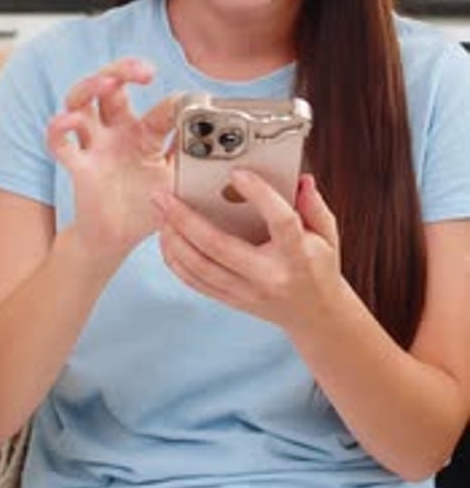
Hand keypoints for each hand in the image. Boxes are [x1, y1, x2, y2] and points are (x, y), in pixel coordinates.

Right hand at [47, 58, 177, 272]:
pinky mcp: (80, 166)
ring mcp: (96, 146)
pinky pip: (61, 144)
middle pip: (111, 86)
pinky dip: (59, 129)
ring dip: (90, 87)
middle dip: (123, 70)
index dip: (177, 102)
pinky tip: (68, 121)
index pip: (160, 107)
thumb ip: (190, 154)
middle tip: (144, 70)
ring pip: (81, 102)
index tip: (196, 103)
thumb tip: (214, 131)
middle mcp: (118, 132)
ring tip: (106, 83)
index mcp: (145, 133)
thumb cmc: (146, 206)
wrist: (118, 239)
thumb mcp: (176, 178)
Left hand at [154, 172, 341, 333]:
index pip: (279, 220)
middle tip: (164, 194)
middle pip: (219, 246)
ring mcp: (247, 293)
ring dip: (174, 238)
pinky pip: (196, 281)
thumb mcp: (327, 234)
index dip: (259, 194)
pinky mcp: (232, 301)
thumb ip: (313, 204)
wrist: (315, 316)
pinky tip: (166, 238)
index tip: (237, 172)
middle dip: (186, 219)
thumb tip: (300, 178)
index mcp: (297, 255)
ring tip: (160, 212)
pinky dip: (176, 260)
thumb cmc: (319, 266)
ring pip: (200, 267)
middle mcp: (268, 276)